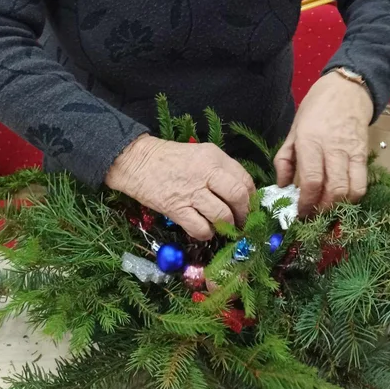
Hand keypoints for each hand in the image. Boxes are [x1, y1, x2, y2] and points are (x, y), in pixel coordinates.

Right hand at [105, 135, 255, 240]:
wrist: (138, 161)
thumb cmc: (171, 158)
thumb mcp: (201, 154)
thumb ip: (221, 170)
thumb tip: (241, 194)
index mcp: (215, 157)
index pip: (245, 179)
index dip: (251, 198)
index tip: (249, 207)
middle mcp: (207, 173)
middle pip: (238, 197)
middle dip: (244, 214)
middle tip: (242, 223)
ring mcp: (191, 191)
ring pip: (222, 215)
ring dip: (227, 226)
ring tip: (224, 228)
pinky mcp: (177, 208)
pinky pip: (201, 228)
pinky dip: (207, 233)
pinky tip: (204, 230)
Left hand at [275, 72, 372, 214]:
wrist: (346, 91)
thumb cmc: (315, 109)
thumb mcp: (293, 130)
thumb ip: (284, 159)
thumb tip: (281, 185)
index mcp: (310, 141)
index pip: (312, 181)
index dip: (306, 203)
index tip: (300, 213)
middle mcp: (332, 148)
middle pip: (333, 190)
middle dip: (322, 210)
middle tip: (313, 217)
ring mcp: (351, 152)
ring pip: (351, 191)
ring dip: (339, 207)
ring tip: (326, 211)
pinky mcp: (364, 155)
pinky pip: (362, 183)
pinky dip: (352, 197)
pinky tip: (341, 199)